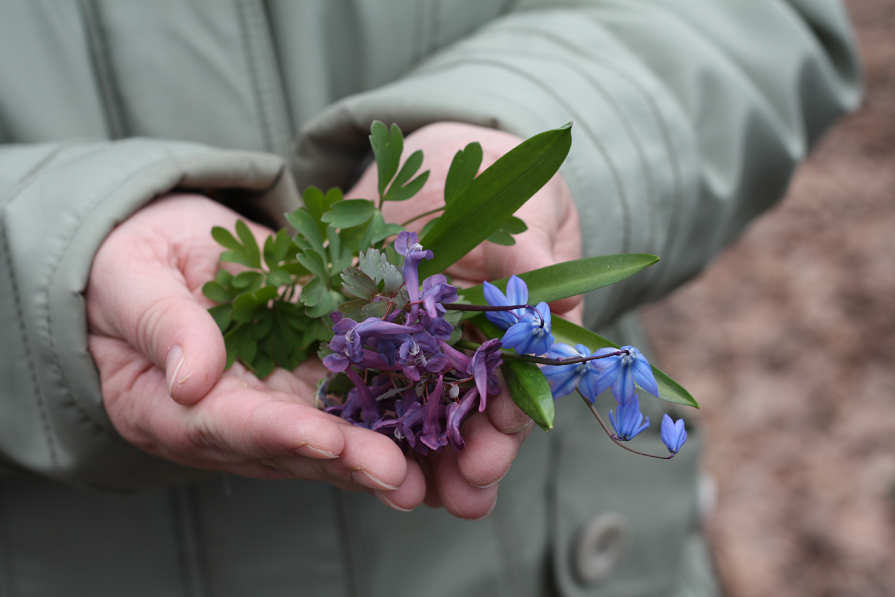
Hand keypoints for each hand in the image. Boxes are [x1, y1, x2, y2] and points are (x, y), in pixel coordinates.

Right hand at [86, 194, 428, 505]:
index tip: (322, 438)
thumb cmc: (132, 261)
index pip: (220, 425)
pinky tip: (426, 422)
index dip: (274, 433)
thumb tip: (192, 381)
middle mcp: (220, 418)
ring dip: (371, 452)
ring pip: (321, 435)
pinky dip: (383, 413)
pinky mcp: (300, 379)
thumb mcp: (133, 279)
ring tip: (422, 472)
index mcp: (161, 405)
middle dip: (342, 460)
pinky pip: (342, 399)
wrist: (165, 251)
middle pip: (283, 446)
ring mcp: (265, 402)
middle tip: (395, 475)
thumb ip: (163, 325)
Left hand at [346, 122, 583, 517]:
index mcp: (515, 324)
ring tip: (418, 498)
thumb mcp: (519, 205)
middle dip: (478, 454)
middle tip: (469, 494)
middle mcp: (474, 347)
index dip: (519, 408)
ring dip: (430, 461)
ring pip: (429, 414)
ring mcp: (424, 349)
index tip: (507, 432)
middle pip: (479, 410)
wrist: (429, 162)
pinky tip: (366, 461)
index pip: (524, 375)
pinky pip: (373, 389)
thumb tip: (556, 317)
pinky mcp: (376, 342)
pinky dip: (373, 427)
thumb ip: (532, 256)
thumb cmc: (491, 179)